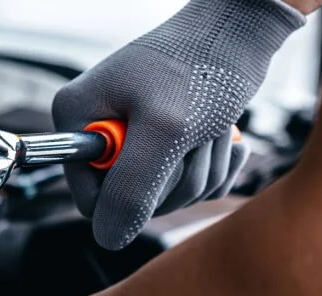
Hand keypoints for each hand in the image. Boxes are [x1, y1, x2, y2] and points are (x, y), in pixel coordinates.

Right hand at [53, 0, 304, 249]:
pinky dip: (215, 166)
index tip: (160, 158)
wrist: (242, 30)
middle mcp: (99, 128)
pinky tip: (222, 136)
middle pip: (131, 201)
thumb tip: (107, 239)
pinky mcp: (168, 143)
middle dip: (175, 177)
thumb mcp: (165, 131)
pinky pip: (191, 185)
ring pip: (167, 195)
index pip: (89, 198)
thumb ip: (131, 189)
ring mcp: (134, 138)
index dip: (129, 195)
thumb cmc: (203, 64)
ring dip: (202, 168)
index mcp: (78, 117)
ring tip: (209, 126)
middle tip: (192, 135)